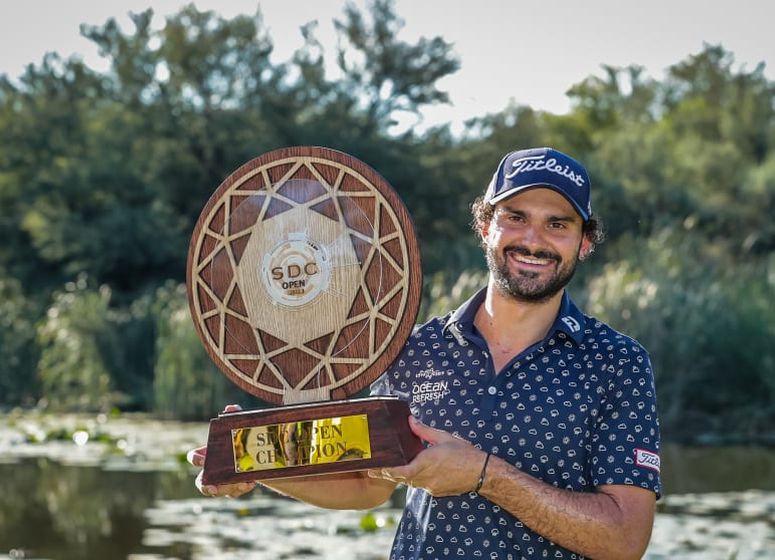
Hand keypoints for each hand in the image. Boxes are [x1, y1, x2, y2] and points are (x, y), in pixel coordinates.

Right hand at [186, 404, 257, 497]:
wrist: (255, 454)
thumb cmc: (238, 439)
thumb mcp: (237, 426)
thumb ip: (234, 416)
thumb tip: (231, 408)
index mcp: (207, 455)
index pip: (194, 458)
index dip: (195, 459)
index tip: (202, 459)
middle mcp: (211, 471)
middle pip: (201, 482)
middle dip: (205, 486)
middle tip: (212, 487)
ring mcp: (222, 482)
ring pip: (221, 490)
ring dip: (229, 488)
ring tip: (241, 483)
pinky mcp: (235, 488)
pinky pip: (236, 492)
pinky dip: (243, 488)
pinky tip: (251, 482)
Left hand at [366, 416, 486, 496]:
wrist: (481, 473)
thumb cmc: (464, 454)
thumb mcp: (443, 437)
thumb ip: (423, 430)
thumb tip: (410, 420)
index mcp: (425, 463)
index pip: (399, 471)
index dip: (385, 471)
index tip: (374, 468)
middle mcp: (425, 478)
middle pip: (401, 478)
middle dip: (388, 474)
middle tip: (374, 470)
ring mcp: (430, 487)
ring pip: (410, 482)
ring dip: (401, 476)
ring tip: (390, 469)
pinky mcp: (436, 492)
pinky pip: (420, 485)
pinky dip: (415, 479)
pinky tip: (415, 471)